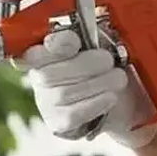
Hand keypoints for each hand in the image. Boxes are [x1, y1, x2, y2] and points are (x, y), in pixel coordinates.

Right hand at [12, 30, 156, 148]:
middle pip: (49, 74)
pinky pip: (73, 114)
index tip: (75, 42)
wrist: (121, 102)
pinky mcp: (58, 123)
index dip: (53, 47)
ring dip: (97, 84)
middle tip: (108, 61)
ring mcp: (46, 102)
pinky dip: (96, 104)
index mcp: (43, 53)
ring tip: (117, 78)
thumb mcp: (96, 44)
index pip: (35, 51)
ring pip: (63, 94)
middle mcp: (38, 78)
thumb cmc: (102, 68)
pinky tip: (110, 97)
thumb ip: (87, 36)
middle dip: (86, 65)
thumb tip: (86, 32)